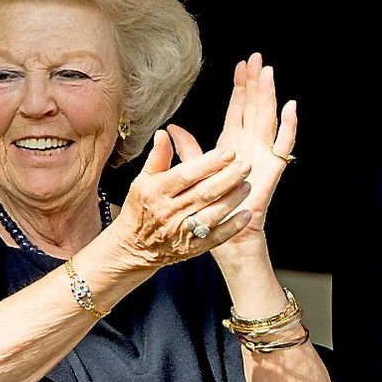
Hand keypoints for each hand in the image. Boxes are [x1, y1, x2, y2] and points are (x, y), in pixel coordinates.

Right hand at [109, 128, 252, 267]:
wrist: (133, 247)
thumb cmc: (140, 207)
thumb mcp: (143, 180)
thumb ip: (158, 157)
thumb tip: (164, 133)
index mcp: (157, 191)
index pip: (186, 175)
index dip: (208, 163)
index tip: (229, 153)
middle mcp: (169, 212)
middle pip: (203, 194)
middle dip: (227, 179)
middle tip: (245, 166)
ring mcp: (181, 232)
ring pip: (211, 215)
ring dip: (232, 200)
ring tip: (247, 185)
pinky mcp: (191, 248)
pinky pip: (215, 238)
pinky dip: (232, 227)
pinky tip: (247, 214)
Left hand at [172, 53, 295, 251]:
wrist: (228, 237)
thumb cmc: (213, 207)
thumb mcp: (196, 172)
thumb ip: (189, 149)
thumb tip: (172, 129)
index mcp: (233, 144)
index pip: (238, 108)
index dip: (240, 87)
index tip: (240, 65)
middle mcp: (250, 146)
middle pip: (255, 107)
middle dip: (255, 83)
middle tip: (256, 58)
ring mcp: (263, 155)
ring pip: (267, 118)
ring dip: (269, 96)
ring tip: (268, 73)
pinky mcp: (272, 170)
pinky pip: (283, 145)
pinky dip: (288, 126)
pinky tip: (290, 107)